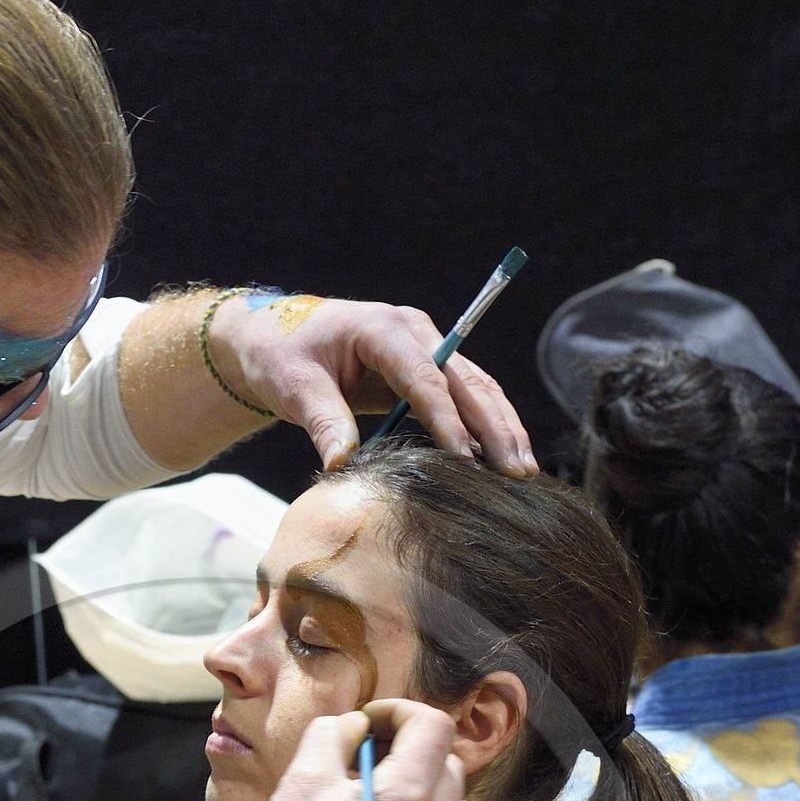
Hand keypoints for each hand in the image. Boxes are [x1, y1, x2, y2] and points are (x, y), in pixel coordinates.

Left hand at [209, 292, 537, 475]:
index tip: (466, 459)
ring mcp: (427, 348)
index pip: (426, 378)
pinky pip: (465, 398)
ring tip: (524, 471)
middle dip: (496, 428)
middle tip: (517, 472)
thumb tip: (342, 464)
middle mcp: (416, 332)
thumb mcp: (295, 388)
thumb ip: (323, 422)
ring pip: (477, 389)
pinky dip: (486, 428)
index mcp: (384, 328)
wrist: (276, 337)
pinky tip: (502, 460)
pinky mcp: (427, 370)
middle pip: (467, 382)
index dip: (448, 420)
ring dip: (502, 429)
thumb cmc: (282, 355)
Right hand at [228, 696, 470, 800]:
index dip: (399, 711)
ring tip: (374, 787)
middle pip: (447, 762)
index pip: (432, 727)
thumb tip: (358, 726)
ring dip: (422, 781)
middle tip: (367, 750)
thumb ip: (336, 734)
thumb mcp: (301, 778)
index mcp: (407, 798)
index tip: (368, 721)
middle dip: (412, 746)